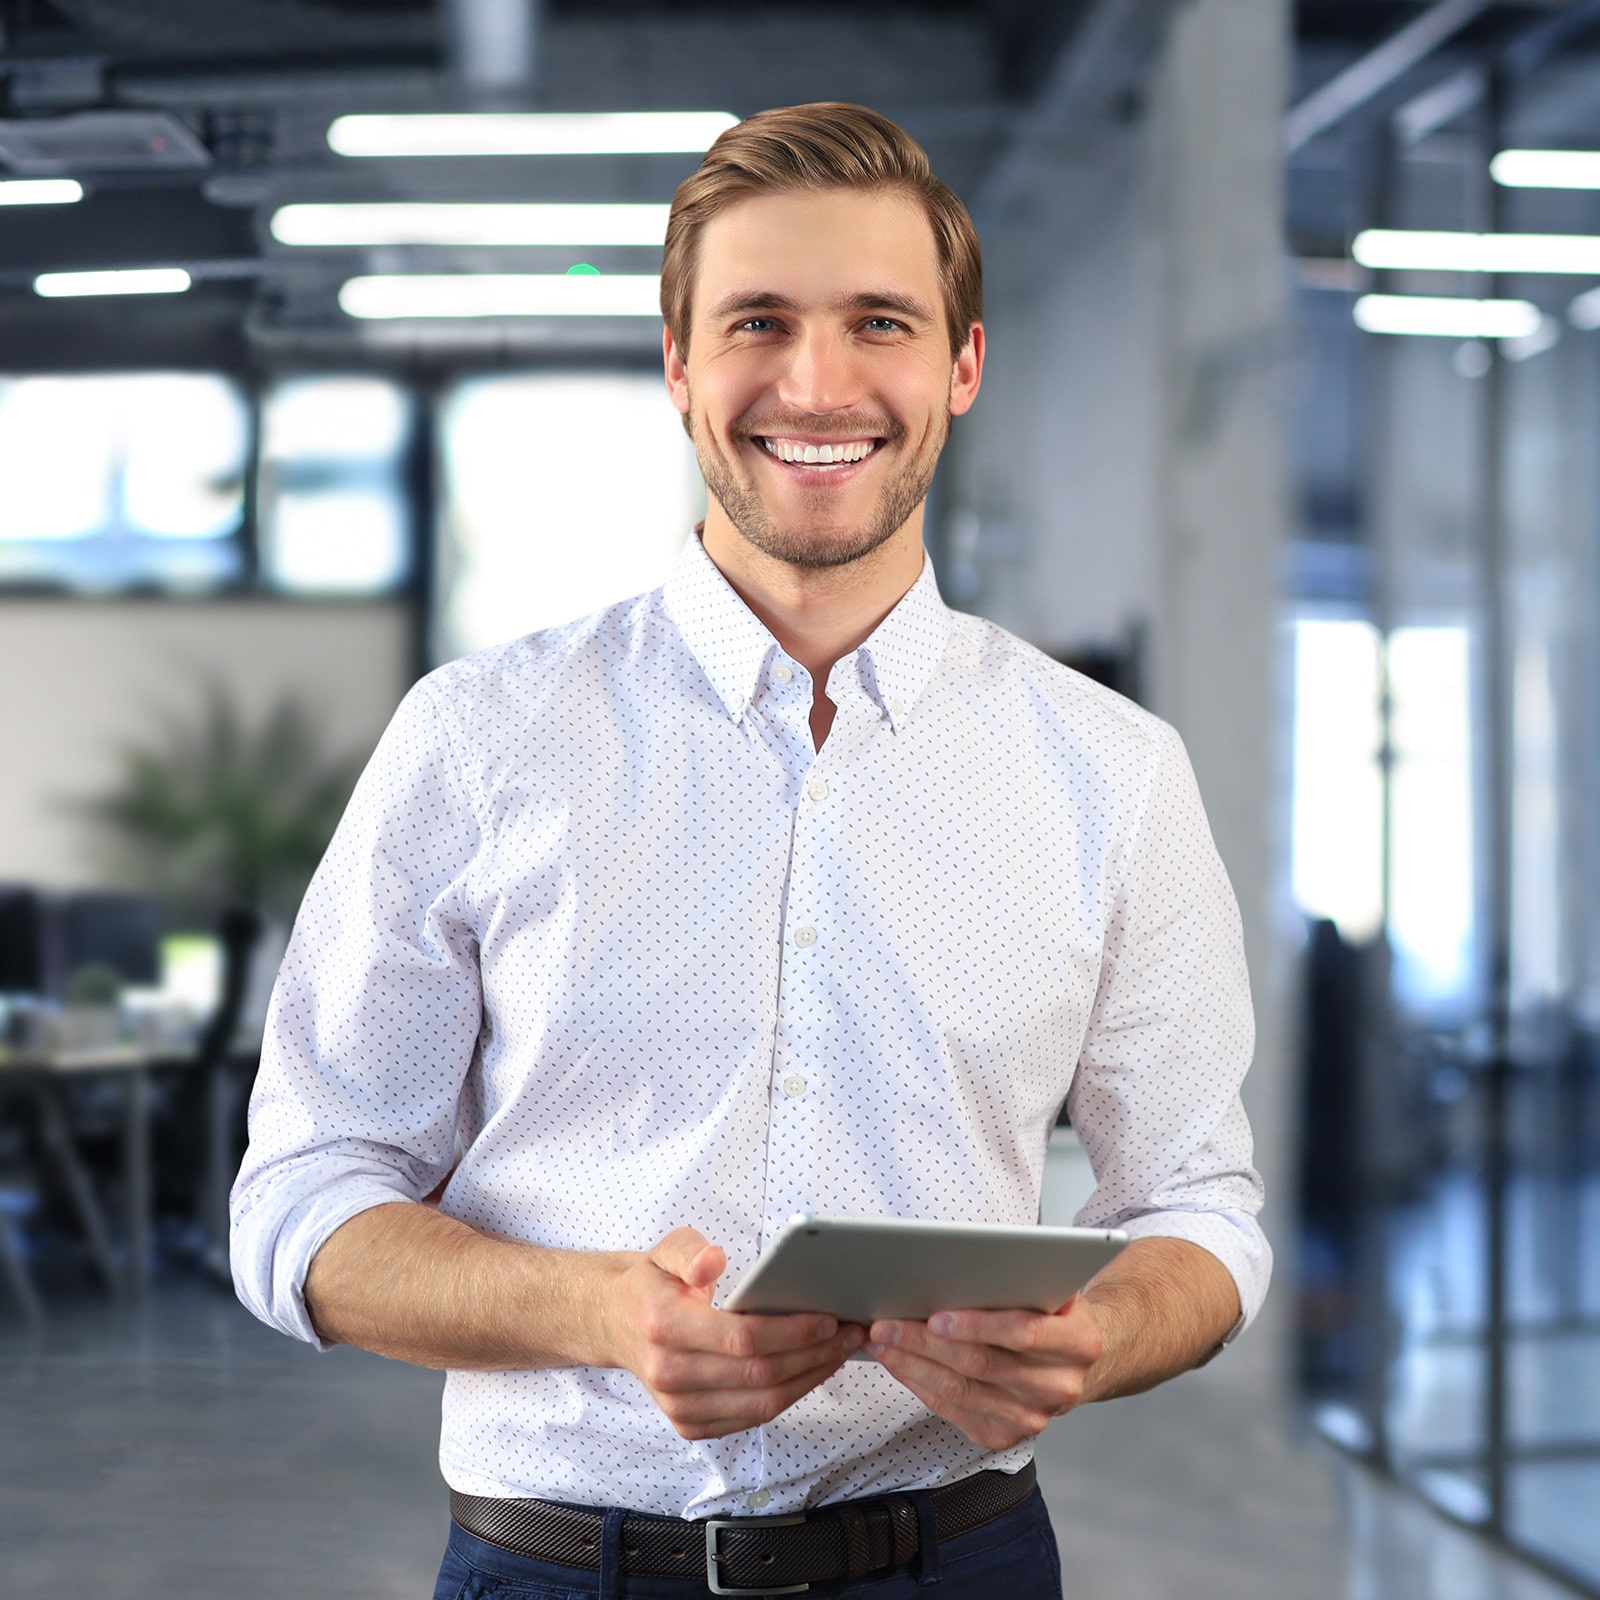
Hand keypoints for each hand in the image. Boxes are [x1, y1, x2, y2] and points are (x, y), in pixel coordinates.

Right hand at [605, 1227, 864, 1439]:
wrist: (616, 1323)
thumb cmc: (653, 1282)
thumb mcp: (666, 1249)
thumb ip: (691, 1252)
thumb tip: (714, 1260)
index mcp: (664, 1326)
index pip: (742, 1338)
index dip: (792, 1332)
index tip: (828, 1318)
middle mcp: (669, 1374)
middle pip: (759, 1374)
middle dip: (814, 1355)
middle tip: (850, 1334)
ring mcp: (679, 1407)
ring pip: (762, 1403)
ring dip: (810, 1380)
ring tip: (841, 1353)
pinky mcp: (690, 1425)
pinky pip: (751, 1418)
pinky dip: (789, 1396)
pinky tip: (812, 1372)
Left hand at [864, 1297, 1102, 1449]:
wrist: (1077, 1363)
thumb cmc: (1054, 1315)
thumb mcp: (1055, 1289)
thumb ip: (1029, 1277)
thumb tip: (982, 1260)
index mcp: (1078, 1343)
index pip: (1024, 1333)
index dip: (978, 1326)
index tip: (936, 1317)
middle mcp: (1059, 1386)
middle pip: (981, 1364)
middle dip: (926, 1342)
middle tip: (886, 1324)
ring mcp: (1032, 1417)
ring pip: (960, 1390)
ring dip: (912, 1365)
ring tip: (880, 1342)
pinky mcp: (1005, 1435)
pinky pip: (952, 1409)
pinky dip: (918, 1384)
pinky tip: (897, 1364)